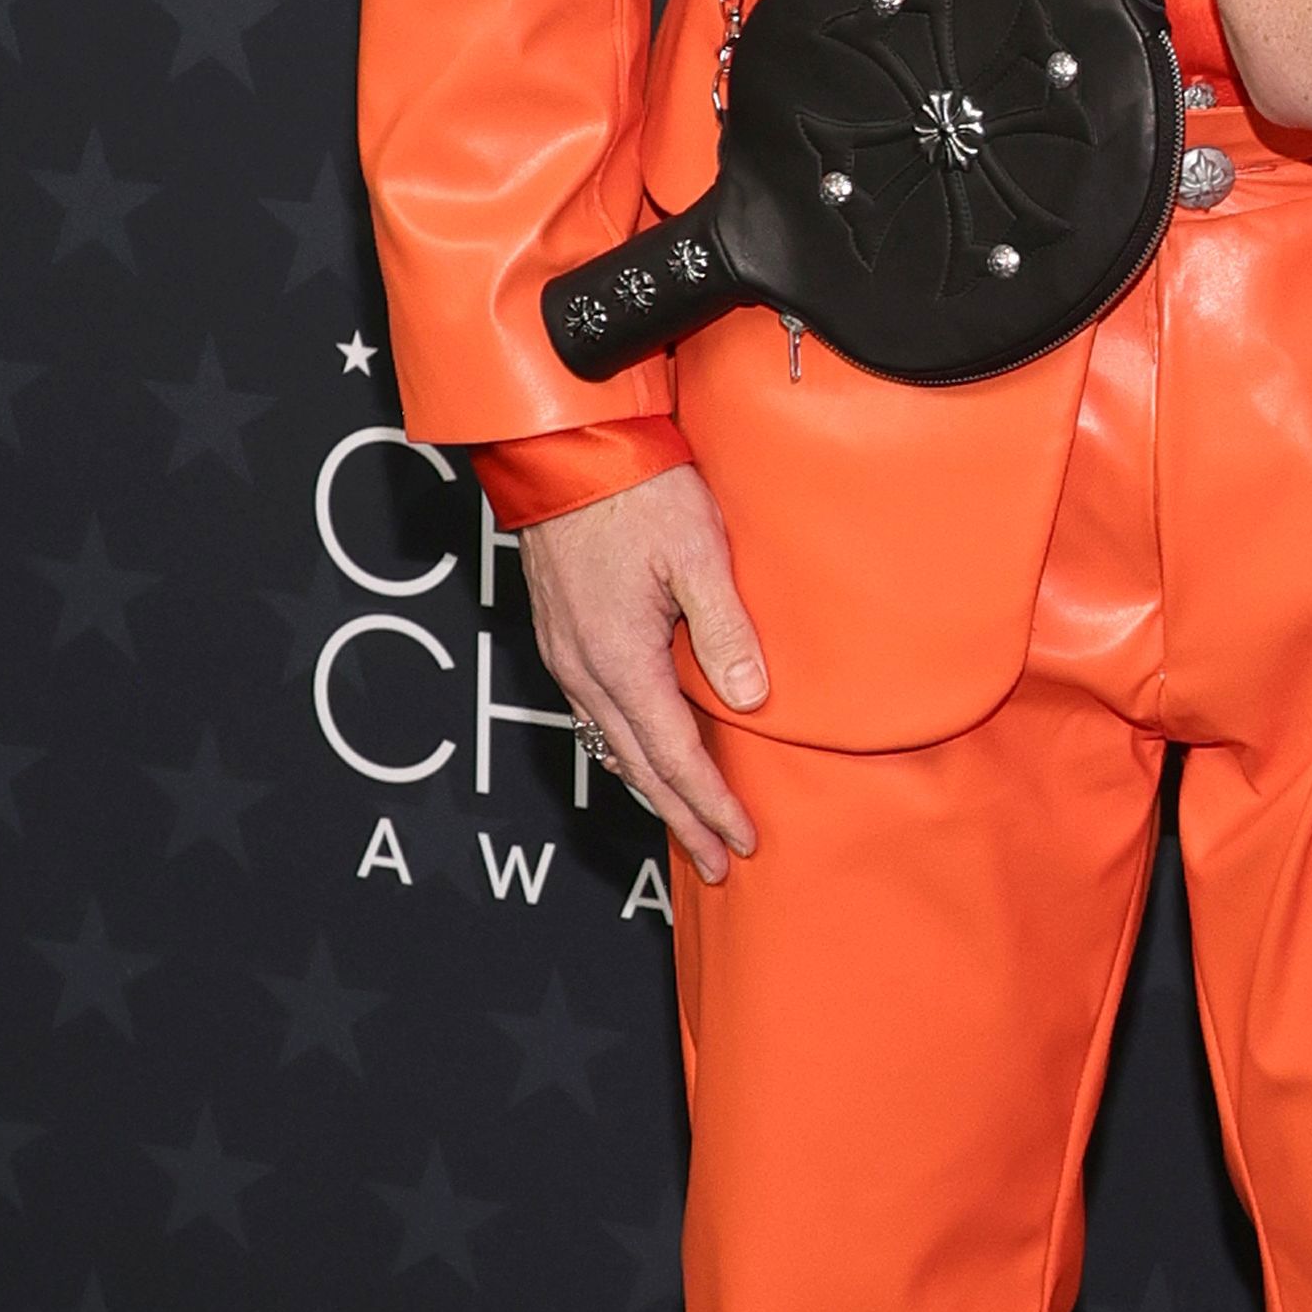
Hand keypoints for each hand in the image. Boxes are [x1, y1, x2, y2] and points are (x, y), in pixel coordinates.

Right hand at [514, 461, 764, 876]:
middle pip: (639, 766)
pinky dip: (628, 750)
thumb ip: (724, 631)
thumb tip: (749, 702)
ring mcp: (566, 655)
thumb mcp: (698, 553)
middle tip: (718, 862)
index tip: (742, 840)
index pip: (674, 755)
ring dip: (654, 790)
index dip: (710, 803)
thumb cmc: (637, 490)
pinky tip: (645, 757)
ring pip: (613, 745)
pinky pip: (596, 715)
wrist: (564, 449)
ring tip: (688, 824)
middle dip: (682, 818)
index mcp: (620, 659)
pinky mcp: (561, 635)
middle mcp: (584, 669)